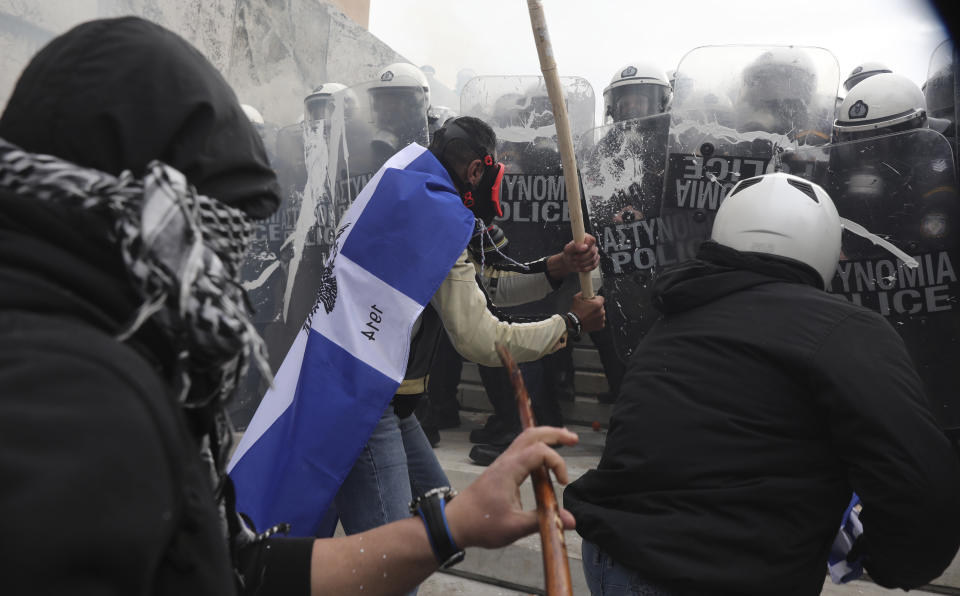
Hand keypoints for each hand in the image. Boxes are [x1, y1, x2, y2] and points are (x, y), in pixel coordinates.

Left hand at [444, 427, 577, 548]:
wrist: (454, 523)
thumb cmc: (480, 524)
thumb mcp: (514, 527)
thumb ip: (543, 521)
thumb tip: (571, 522)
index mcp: (509, 470)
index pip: (539, 451)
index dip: (557, 462)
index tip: (563, 484)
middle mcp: (506, 461)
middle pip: (532, 434)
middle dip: (555, 433)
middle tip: (574, 439)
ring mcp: (502, 464)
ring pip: (525, 439)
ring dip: (546, 437)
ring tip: (565, 440)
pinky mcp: (501, 470)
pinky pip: (521, 449)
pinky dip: (537, 447)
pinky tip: (545, 457)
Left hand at [547, 234, 599, 278]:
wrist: (568, 262)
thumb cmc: (568, 254)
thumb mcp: (568, 249)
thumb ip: (575, 246)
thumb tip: (585, 246)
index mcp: (585, 238)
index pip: (592, 240)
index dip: (587, 246)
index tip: (580, 250)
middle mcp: (591, 245)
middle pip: (593, 252)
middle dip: (582, 257)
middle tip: (574, 258)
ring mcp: (594, 253)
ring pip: (593, 260)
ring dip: (582, 263)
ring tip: (575, 262)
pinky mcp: (595, 261)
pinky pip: (594, 265)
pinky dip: (586, 268)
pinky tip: (580, 267)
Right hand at [569, 291, 604, 332]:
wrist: (573, 323)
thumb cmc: (575, 312)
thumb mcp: (576, 298)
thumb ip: (583, 293)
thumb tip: (585, 292)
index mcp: (597, 304)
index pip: (601, 298)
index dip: (596, 299)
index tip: (592, 301)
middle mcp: (601, 311)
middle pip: (601, 306)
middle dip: (596, 307)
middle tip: (589, 309)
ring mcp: (602, 319)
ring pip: (601, 314)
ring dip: (596, 314)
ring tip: (589, 315)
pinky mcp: (600, 325)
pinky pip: (600, 321)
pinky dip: (596, 321)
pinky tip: (590, 320)